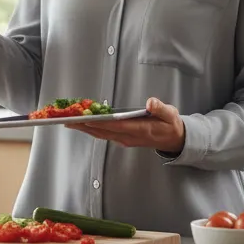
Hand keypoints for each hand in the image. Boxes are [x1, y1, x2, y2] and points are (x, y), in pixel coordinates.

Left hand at [65, 97, 185, 155]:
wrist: (175, 140)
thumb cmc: (170, 124)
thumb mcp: (170, 114)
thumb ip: (160, 108)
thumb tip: (150, 103)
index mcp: (142, 129)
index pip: (117, 125)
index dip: (101, 122)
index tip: (86, 119)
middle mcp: (130, 137)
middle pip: (104, 132)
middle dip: (85, 126)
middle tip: (68, 120)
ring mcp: (125, 139)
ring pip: (101, 135)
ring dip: (85, 129)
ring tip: (69, 122)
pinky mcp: (122, 139)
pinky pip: (104, 135)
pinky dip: (92, 130)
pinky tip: (83, 124)